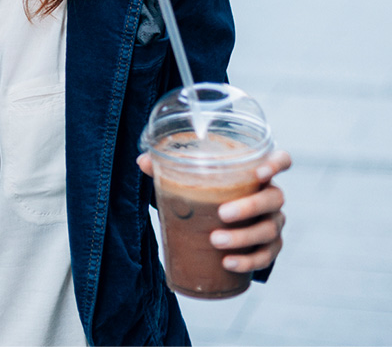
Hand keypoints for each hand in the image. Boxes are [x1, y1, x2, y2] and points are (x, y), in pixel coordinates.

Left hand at [138, 149, 291, 273]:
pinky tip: (228, 263)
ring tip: (215, 241)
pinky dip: (248, 261)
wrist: (218, 220)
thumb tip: (143, 161)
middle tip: (222, 213)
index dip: (277, 163)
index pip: (281, 160)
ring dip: (243, 237)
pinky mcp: (270, 246)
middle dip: (250, 207)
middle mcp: (271, 196)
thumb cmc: (208, 191)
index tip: (260, 172)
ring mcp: (274, 222)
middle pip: (274, 198)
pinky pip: (266, 256)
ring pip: (269, 230)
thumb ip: (169, 167)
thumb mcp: (191, 178)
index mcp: (256, 173)